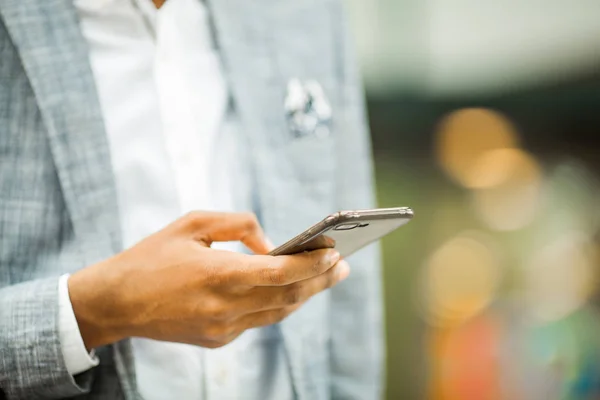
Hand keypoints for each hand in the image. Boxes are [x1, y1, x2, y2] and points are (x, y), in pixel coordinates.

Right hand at [68, 211, 349, 348]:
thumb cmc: (153, 255)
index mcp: (217, 274)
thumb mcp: (193, 223)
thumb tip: (272, 244)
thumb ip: (239, 226)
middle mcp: (224, 307)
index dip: (312, 265)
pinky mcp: (218, 341)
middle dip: (320, 281)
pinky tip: (289, 290)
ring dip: (304, 294)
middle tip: (344, 266)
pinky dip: (278, 304)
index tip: (335, 253)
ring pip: (277, 312)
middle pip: (288, 296)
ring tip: (326, 277)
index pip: (280, 272)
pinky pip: (258, 321)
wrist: (116, 302)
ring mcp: (222, 329)